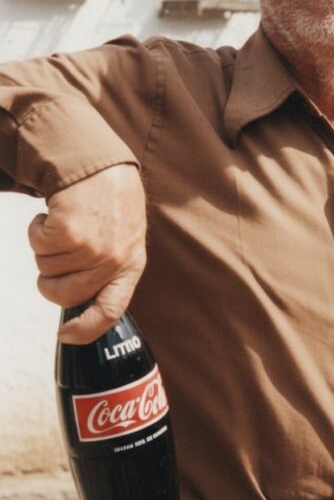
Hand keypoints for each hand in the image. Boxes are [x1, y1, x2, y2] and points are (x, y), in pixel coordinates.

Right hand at [28, 164, 146, 343]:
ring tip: (65, 225)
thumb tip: (82, 309)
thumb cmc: (110, 205)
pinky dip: (37, 230)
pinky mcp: (69, 231)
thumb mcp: (124, 240)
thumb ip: (110, 271)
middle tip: (53, 258)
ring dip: (45, 248)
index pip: (111, 311)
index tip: (66, 335)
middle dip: (48, 282)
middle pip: (64, 295)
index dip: (86, 330)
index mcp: (130, 267)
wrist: (101, 164)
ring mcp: (91, 248)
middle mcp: (113, 261)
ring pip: (46, 268)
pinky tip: (55, 213)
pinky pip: (37, 245)